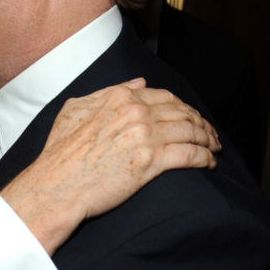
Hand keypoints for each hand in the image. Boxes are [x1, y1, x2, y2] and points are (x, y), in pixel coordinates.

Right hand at [1, 78, 219, 253]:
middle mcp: (136, 113)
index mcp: (119, 98)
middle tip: (209, 133)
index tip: (189, 116)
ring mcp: (145, 137)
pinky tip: (209, 162)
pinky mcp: (151, 162)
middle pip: (182, 112)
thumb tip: (137, 84)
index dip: (182, 106)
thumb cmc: (59, 152)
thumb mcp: (75, 109)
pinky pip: (190, 154)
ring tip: (214, 147)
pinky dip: (205, 157)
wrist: (56, 185)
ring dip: (208, 139)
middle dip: (201, 122)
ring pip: (191, 131)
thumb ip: (107, 93)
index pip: (164, 96)